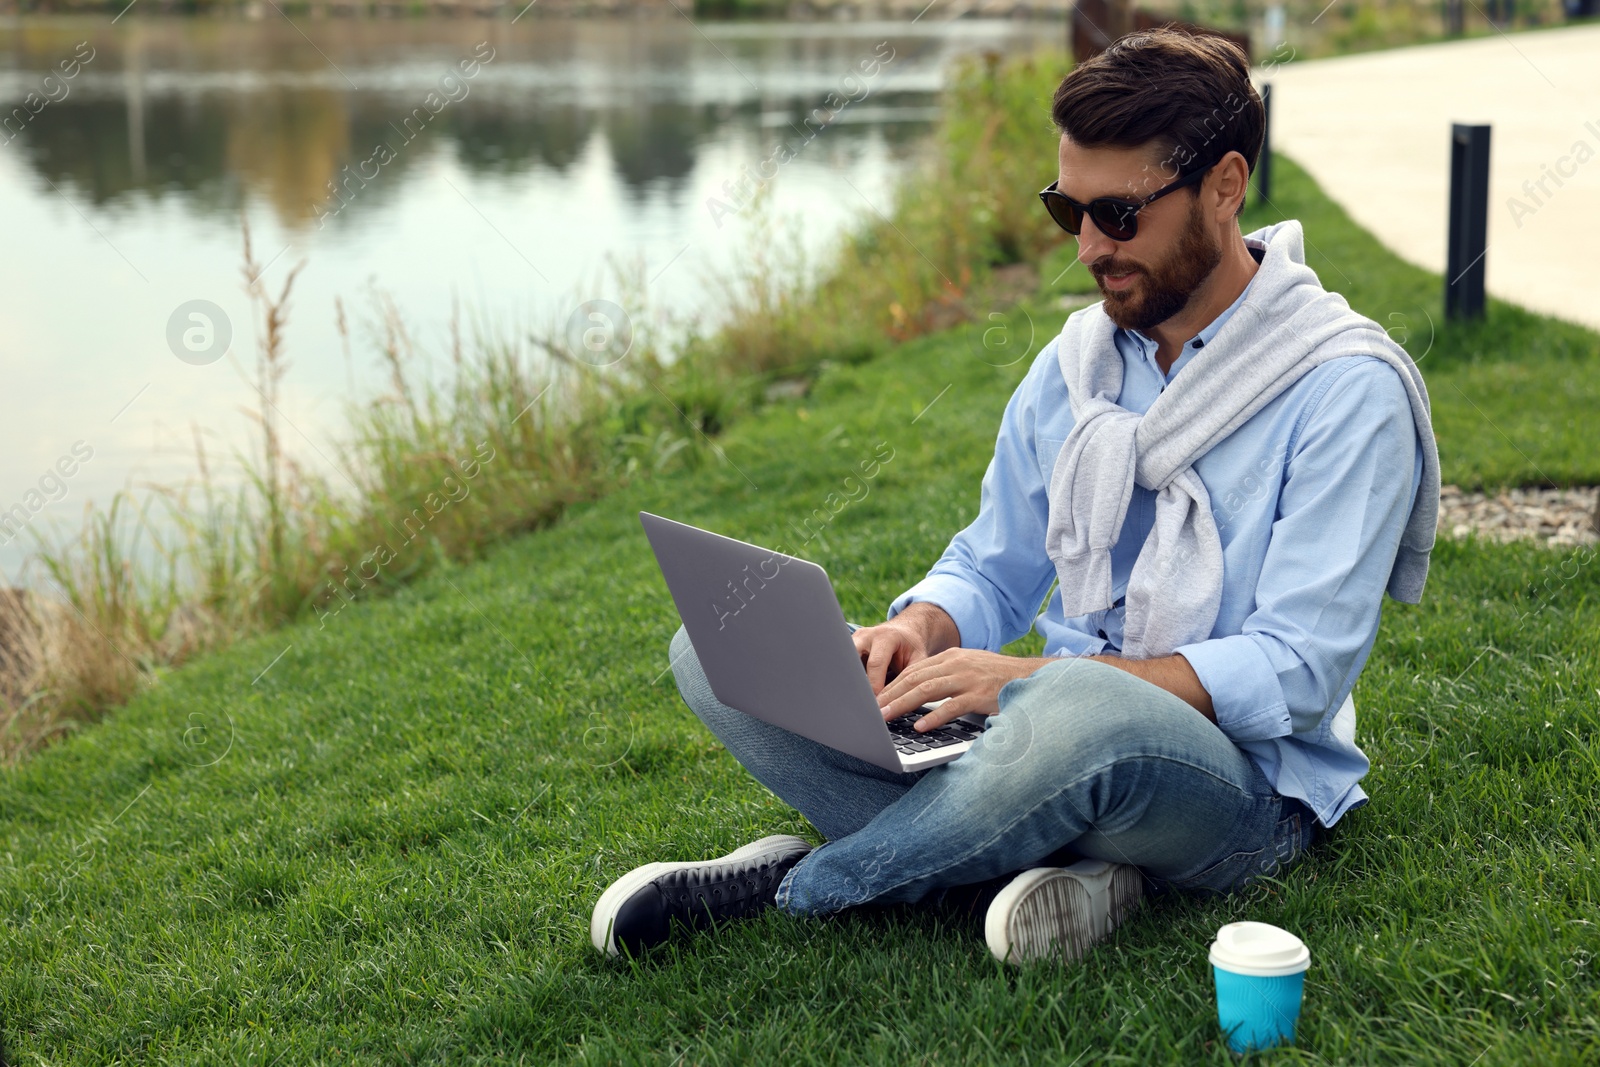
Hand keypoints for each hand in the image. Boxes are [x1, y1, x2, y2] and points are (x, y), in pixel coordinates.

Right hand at [851, 602, 958, 693]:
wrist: (904, 631)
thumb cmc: (911, 646)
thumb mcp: (918, 659)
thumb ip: (910, 677)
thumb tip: (900, 701)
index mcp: (885, 637)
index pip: (875, 664)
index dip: (874, 686)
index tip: (876, 703)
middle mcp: (866, 636)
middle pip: (853, 661)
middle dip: (856, 682)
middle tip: (862, 702)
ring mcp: (855, 640)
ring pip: (846, 663)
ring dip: (852, 681)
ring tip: (859, 698)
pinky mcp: (849, 646)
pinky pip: (846, 665)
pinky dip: (851, 678)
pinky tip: (857, 690)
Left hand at [875, 648, 1051, 731]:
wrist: (1033, 677)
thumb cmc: (998, 679)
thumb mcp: (968, 672)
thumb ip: (945, 679)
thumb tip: (916, 696)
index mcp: (951, 658)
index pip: (912, 671)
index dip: (890, 685)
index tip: (873, 700)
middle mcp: (956, 664)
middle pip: (913, 679)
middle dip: (889, 695)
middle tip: (870, 711)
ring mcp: (968, 678)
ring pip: (926, 690)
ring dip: (902, 705)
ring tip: (885, 718)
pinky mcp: (981, 694)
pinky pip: (952, 706)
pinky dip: (934, 716)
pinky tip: (921, 726)